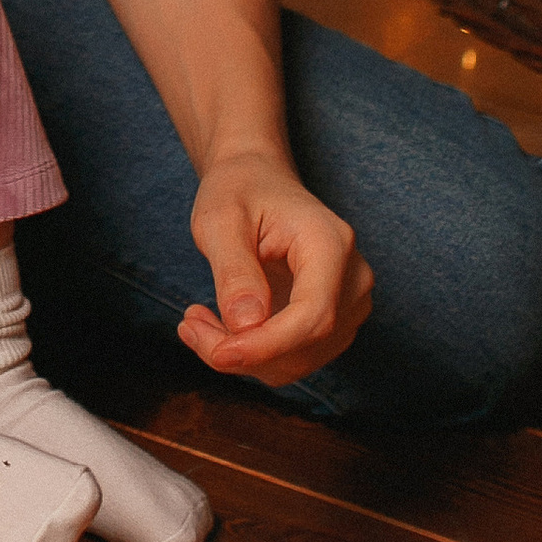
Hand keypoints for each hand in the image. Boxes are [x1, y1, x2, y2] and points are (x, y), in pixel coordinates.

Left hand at [178, 148, 373, 384]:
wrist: (259, 181)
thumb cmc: (239, 190)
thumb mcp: (221, 218)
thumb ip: (234, 270)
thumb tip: (246, 326)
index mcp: (332, 243)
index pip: (314, 315)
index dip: (266, 345)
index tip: (217, 354)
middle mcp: (353, 278)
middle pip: (306, 344)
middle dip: (243, 352)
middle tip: (188, 327)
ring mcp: (349, 305)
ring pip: (298, 360)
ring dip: (244, 356)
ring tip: (197, 322)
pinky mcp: (333, 324)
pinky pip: (294, 358)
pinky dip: (254, 354)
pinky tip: (220, 326)